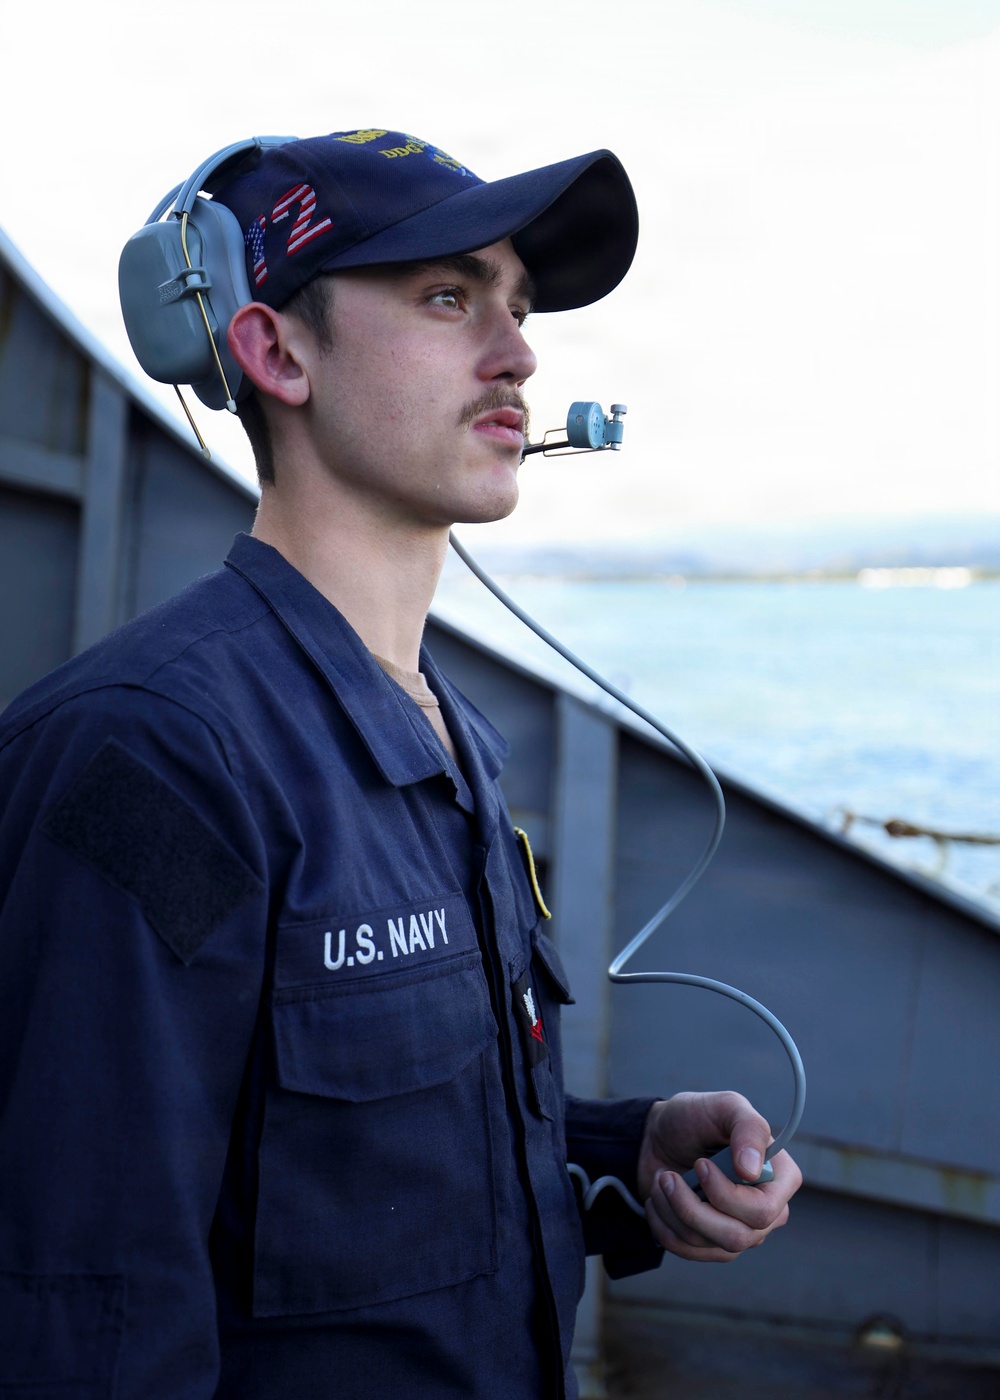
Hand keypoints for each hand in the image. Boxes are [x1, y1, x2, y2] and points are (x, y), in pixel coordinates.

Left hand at [636, 1091, 801, 1262]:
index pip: (764, 1211)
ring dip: (673, 1210)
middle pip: (737, 1237)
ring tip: (662, 1179)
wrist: (659, 1135)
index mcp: (780, 1178)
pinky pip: (688, 1251)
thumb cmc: (697, 1117)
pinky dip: (663, 1225)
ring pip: (708, 1245)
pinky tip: (659, 1198)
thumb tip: (752, 1171)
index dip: (727, 1195)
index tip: (700, 1165)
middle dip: (691, 1208)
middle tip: (668, 1177)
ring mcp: (740, 1230)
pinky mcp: (711, 1243)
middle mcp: (767, 1211)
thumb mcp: (725, 1106)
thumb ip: (748, 1128)